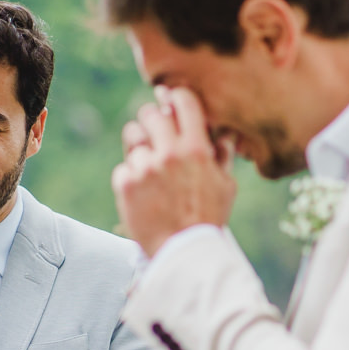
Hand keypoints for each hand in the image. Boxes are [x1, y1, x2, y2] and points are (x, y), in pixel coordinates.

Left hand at [112, 86, 236, 256]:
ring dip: (138, 144)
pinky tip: (142, 191)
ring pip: (132, 136)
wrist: (183, 251)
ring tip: (146, 160)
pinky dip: (131, 176)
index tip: (171, 100)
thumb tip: (224, 134)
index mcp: (196, 149)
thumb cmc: (208, 219)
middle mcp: (169, 153)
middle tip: (154, 130)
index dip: (176, 97)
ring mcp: (145, 167)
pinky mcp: (125, 183)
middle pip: (151, 113)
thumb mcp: (225, 186)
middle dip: (152, 118)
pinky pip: (123, 166)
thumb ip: (222, 156)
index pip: (183, 102)